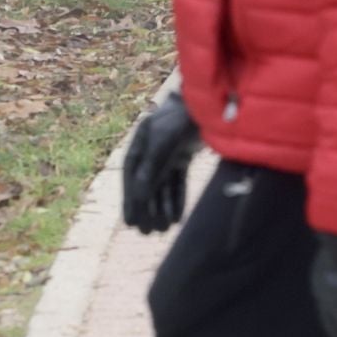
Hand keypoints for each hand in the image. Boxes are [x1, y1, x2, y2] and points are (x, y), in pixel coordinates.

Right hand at [121, 93, 198, 233]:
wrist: (206, 103)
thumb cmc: (180, 118)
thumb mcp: (162, 142)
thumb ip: (150, 168)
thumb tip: (139, 196)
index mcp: (139, 145)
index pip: (130, 178)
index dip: (130, 201)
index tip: (130, 223)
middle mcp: (151, 151)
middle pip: (146, 186)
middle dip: (147, 209)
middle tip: (147, 232)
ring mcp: (168, 154)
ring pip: (163, 187)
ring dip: (162, 207)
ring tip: (163, 229)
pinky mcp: (183, 157)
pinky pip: (177, 182)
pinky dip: (177, 199)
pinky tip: (177, 218)